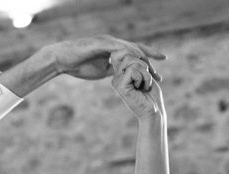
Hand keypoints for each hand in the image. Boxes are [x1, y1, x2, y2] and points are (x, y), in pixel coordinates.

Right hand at [48, 35, 164, 80]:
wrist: (63, 59)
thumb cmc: (79, 65)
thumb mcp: (102, 70)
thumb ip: (114, 70)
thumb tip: (124, 76)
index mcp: (114, 50)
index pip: (135, 54)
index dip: (148, 59)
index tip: (158, 67)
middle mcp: (114, 43)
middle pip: (137, 48)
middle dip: (151, 54)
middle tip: (165, 59)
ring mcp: (108, 42)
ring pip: (130, 47)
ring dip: (142, 56)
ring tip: (153, 65)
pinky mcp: (102, 44)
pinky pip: (119, 48)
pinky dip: (130, 53)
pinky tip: (138, 60)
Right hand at [111, 51, 164, 118]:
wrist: (154, 112)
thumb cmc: (152, 96)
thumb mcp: (145, 73)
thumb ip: (137, 62)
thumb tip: (133, 49)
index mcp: (121, 74)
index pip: (127, 52)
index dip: (140, 58)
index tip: (147, 73)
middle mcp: (116, 77)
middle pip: (129, 54)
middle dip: (144, 66)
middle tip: (146, 82)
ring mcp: (116, 82)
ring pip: (132, 61)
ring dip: (145, 73)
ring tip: (145, 86)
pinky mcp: (120, 86)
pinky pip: (133, 70)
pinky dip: (144, 78)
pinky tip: (142, 89)